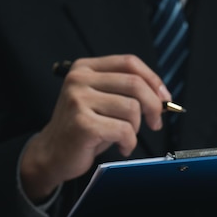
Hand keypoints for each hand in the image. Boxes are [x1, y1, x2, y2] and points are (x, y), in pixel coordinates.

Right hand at [20, 54, 170, 201]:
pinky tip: (122, 147)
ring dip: (136, 128)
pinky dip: (129, 142)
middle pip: (134, 83)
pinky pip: (124, 130)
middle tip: (155, 122)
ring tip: (126, 137)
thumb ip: (125, 91)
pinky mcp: (83, 124)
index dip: (153, 79)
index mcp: (85, 68)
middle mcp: (79, 80)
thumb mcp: (101, 100)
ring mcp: (78, 101)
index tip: (164, 98)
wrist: (52, 154)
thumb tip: (162, 96)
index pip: (129, 62)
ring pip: (131, 108)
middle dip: (153, 105)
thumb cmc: (82, 128)